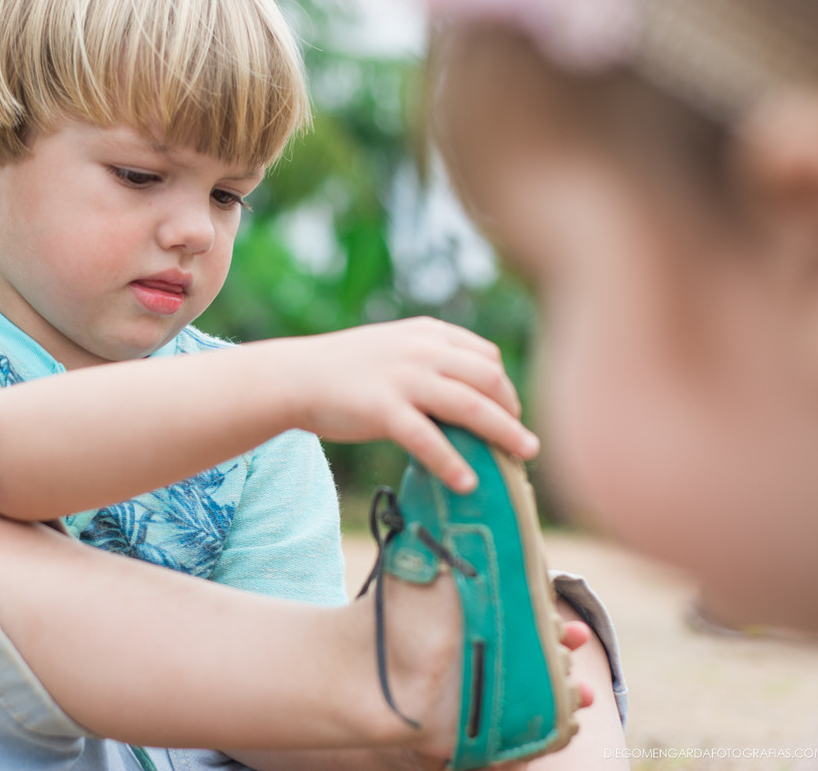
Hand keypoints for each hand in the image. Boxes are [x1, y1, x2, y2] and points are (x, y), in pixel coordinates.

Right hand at [276, 317, 539, 491]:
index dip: (504, 386)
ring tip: (522, 457)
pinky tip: (468, 482)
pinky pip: (429, 440)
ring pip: (470, 406)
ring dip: (504, 434)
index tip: (509, 412)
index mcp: (427, 334)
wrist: (295, 376)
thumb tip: (465, 394)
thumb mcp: (393, 348)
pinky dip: (453, 463)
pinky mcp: (384, 410)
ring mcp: (404, 379)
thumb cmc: (343, 367)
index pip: (486, 356)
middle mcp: (422, 351)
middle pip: (488, 379)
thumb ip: (428, 360)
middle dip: (513, 411)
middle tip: (523, 441)